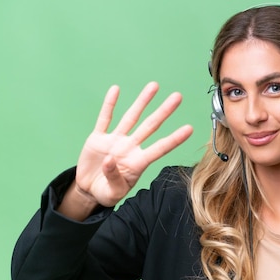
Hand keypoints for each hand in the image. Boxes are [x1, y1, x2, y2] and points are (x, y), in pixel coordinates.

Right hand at [74, 82, 192, 207]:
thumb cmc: (107, 192)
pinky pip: (105, 118)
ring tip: (154, 86)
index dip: (174, 139)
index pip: (160, 148)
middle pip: (150, 126)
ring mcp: (115, 141)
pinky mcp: (98, 138)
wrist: (89, 190)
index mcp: (138, 163)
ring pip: (131, 117)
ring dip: (142, 102)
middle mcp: (130, 148)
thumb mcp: (113, 193)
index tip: (189, 129)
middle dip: (164, 112)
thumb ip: (114, 178)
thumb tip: (109, 161)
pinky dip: (109, 104)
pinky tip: (116, 90)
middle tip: (177, 97)